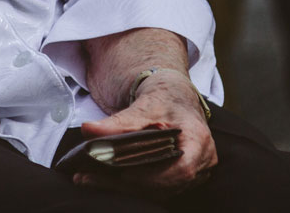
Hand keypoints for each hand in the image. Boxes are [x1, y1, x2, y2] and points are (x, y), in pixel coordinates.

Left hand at [72, 70, 216, 196]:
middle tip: (89, 177)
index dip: (155, 177)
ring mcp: (194, 173)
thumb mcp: (142, 106)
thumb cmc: (164, 99)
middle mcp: (201, 161)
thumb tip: (89, 130)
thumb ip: (118, 122)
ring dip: (123, 188)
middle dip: (126, 184)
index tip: (125, 174)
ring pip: (159, 191)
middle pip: (166, 185)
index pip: (182, 169)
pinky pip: (156, 189)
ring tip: (87, 178)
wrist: (174, 97)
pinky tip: (101, 179)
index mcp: (198, 140)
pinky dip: (129, 185)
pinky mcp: (180, 179)